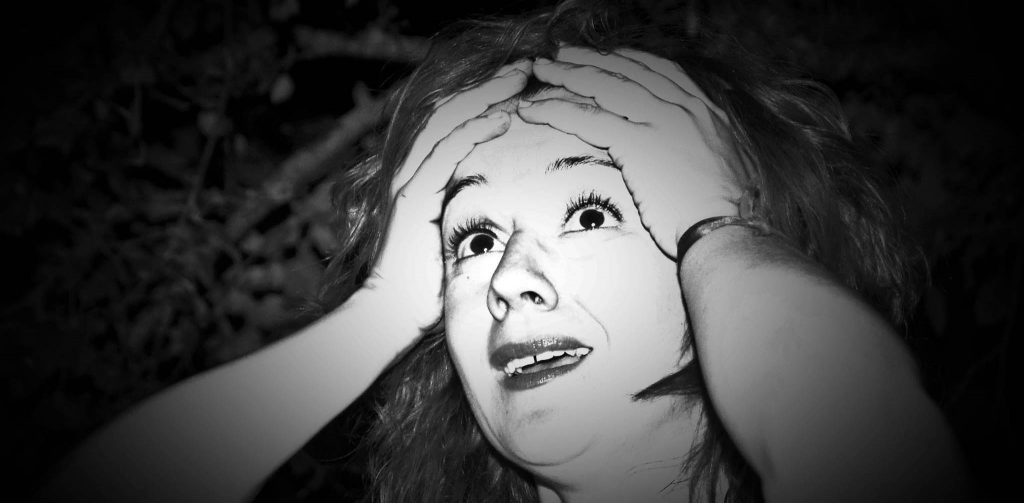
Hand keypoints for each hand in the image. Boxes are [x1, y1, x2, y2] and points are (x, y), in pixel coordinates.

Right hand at [368, 60, 531, 329]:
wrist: (385, 319)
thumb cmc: (423, 291)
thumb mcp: (452, 243)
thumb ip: (470, 216)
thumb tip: (504, 211)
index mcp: (422, 180)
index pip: (456, 125)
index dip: (489, 99)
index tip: (525, 86)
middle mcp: (411, 173)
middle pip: (453, 111)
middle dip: (491, 85)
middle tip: (529, 65)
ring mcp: (408, 183)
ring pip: (449, 122)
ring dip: (488, 96)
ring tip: (522, 76)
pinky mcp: (411, 199)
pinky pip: (445, 153)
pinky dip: (475, 129)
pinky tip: (504, 114)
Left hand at [516, 47, 742, 257]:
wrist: (729, 231)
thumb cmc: (728, 212)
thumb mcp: (728, 164)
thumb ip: (705, 144)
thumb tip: (690, 148)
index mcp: (706, 109)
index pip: (659, 70)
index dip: (626, 60)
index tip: (604, 57)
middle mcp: (685, 107)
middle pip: (627, 71)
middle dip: (590, 59)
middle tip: (562, 54)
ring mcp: (662, 122)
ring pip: (605, 87)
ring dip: (567, 76)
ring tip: (542, 70)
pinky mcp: (638, 145)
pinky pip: (589, 119)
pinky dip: (557, 111)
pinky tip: (536, 109)